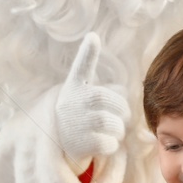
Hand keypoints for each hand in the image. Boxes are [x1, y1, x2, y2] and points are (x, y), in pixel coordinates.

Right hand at [55, 32, 129, 160]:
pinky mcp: (79, 143)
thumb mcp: (84, 98)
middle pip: (111, 101)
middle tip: (121, 118)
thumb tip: (123, 91)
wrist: (59, 145)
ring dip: (119, 129)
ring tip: (113, 131)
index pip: (81, 67)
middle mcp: (72, 102)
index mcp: (75, 88)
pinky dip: (112, 145)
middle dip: (123, 111)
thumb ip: (105, 91)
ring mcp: (75, 123)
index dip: (87, 52)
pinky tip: (104, 143)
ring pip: (111, 123)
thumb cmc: (80, 116)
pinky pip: (108, 142)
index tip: (93, 37)